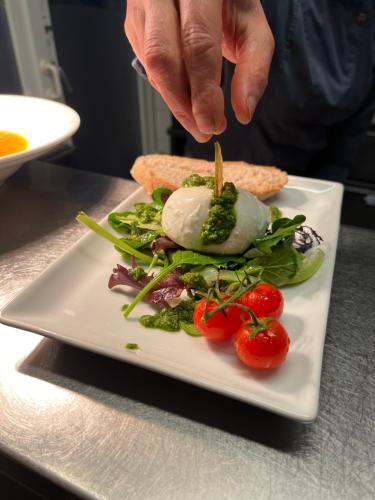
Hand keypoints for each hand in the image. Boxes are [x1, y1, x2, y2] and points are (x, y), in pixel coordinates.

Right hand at [125, 0, 273, 141]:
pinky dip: (166, 88)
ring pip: (150, 63)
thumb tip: (243, 112)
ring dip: (173, 101)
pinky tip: (184, 98)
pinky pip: (146, 63)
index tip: (213, 123)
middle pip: (163, 57)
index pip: (197, 44)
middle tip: (202, 129)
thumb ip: (255, 66)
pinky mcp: (134, 21)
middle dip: (182, 104)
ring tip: (196, 121)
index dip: (203, 91)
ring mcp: (142, 5)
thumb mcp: (253, 24)